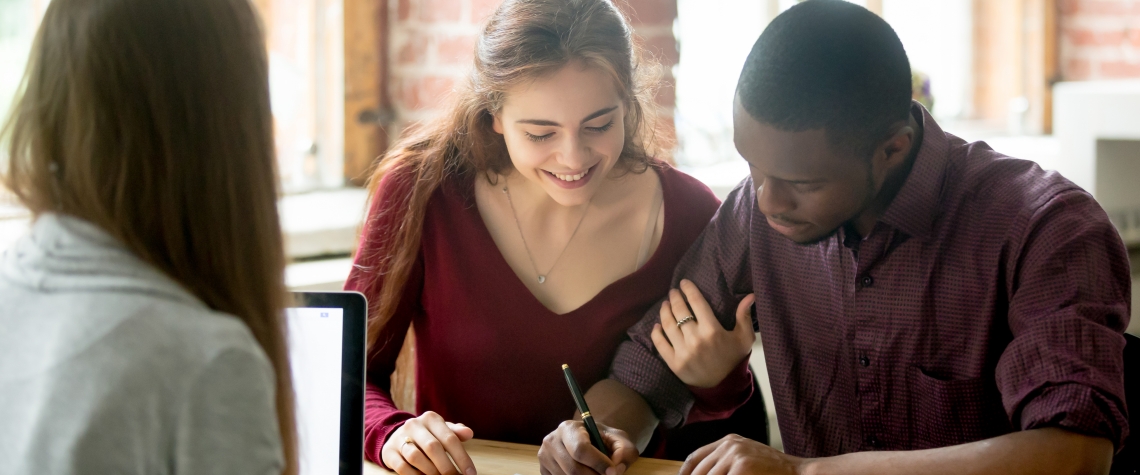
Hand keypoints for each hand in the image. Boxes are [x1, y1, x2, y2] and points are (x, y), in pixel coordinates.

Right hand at [382, 411, 475, 474]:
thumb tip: (469, 433)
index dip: (462, 457)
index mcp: (431, 418)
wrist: (397, 436)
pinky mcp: (389, 452)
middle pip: (433, 447)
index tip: (470, 473)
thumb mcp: (441, 430)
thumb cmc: (427, 435)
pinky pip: (402, 467)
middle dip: (447, 467)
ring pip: (416, 457)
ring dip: (431, 472)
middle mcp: (414, 425)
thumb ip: (455, 432)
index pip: (449, 438)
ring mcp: (399, 438)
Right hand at [538, 420, 638, 474]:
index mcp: (569, 428)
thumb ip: (625, 451)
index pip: (581, 449)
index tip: (612, 471)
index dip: (599, 464)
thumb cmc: (603, 440)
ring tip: (596, 473)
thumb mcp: (619, 440)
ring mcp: (544, 457)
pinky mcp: (543, 470)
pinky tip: (584, 474)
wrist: (589, 440)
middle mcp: (552, 440)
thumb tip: (616, 467)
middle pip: (573, 469)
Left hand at [650, 279, 755, 387]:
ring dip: (664, 311)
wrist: (723, 386)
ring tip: (665, 305)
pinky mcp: (673, 363)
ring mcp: (683, 352)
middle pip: (680, 311)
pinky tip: (657, 325)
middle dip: (675, 298)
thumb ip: (744, 316)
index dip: (689, 289)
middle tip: (673, 292)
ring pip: (668, 325)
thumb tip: (750, 295)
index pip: (697, 303)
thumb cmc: (733, 358)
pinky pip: (660, 344)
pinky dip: (656, 332)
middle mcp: (696, 339)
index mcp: (712, 330)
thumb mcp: (744, 338)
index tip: (684, 282)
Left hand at [680, 434, 806, 474]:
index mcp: (728, 441)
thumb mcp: (747, 458)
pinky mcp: (742, 467)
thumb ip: (726, 462)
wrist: (799, 473)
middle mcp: (729, 445)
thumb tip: (702, 473)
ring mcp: (735, 455)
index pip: (696, 457)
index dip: (685, 473)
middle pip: (700, 471)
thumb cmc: (774, 471)